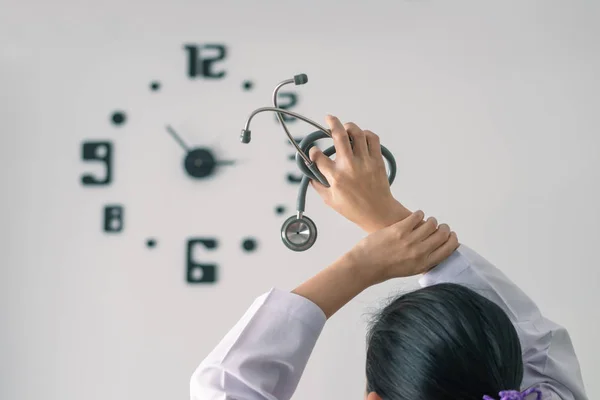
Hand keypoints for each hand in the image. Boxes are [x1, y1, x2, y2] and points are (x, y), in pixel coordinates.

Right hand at [308, 115, 407, 232]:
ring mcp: (365, 161)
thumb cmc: (354, 209)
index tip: (314, 152)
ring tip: (345, 128)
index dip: (314, 152)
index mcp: (336, 177)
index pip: (319, 157)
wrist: (379, 212)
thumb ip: (318, 186)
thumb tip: (310, 175)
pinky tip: (361, 137)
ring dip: (349, 126)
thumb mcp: (330, 200)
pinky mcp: (377, 160)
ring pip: (357, 133)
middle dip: (331, 123)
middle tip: (328, 118)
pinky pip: (372, 139)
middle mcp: (350, 166)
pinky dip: (366, 134)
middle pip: (339, 136)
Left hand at [348, 210, 458, 284]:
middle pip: (442, 234)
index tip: (451, 235)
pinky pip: (417, 216)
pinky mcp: (399, 229)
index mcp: (424, 264)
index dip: (452, 240)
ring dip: (430, 220)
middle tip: (439, 226)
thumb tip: (435, 250)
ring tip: (425, 221)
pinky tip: (415, 216)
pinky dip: (418, 214)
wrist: (365, 265)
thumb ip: (423, 261)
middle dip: (443, 228)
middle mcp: (419, 252)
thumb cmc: (385, 269)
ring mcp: (410, 240)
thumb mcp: (409, 270)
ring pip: (431, 223)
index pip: (448, 249)